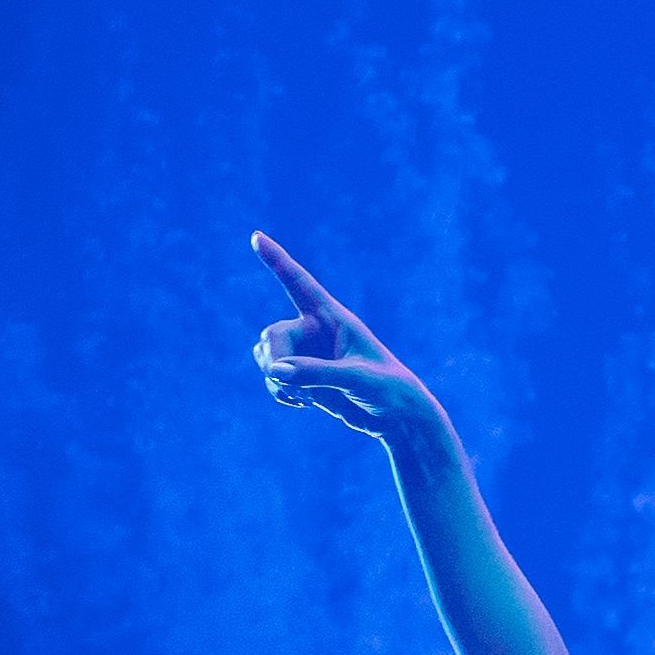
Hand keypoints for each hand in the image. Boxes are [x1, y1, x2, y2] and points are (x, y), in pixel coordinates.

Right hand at [247, 233, 452, 456]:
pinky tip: (301, 403)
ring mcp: (308, 354)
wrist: (397, 418)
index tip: (256, 236)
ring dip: (275, 377)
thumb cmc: (388, 390)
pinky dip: (279, 390)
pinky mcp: (304, 376)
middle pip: (272, 335)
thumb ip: (317, 373)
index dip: (277, 260)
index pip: (299, 283)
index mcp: (334, 317)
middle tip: (284, 381)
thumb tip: (276, 370)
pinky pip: (273, 376)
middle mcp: (316, 331)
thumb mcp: (356, 379)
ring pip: (267, 355)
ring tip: (303, 397)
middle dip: (273, 358)